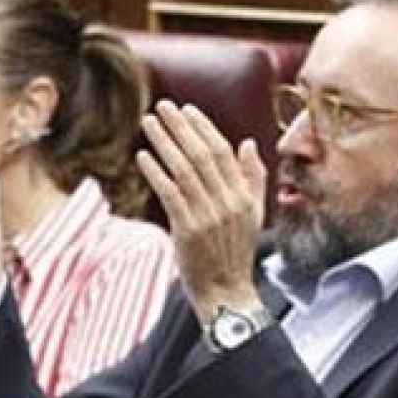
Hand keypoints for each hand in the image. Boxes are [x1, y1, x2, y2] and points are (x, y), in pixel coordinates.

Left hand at [134, 101, 267, 325]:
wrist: (227, 291)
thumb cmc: (236, 252)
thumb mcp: (254, 214)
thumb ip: (254, 177)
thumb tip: (248, 143)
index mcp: (244, 196)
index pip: (223, 152)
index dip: (203, 127)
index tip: (186, 109)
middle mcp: (227, 202)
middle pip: (201, 155)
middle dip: (181, 127)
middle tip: (163, 106)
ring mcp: (206, 216)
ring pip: (183, 170)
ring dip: (164, 143)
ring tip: (149, 123)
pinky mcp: (187, 230)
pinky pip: (169, 194)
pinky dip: (155, 172)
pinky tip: (143, 156)